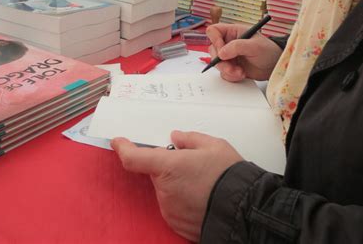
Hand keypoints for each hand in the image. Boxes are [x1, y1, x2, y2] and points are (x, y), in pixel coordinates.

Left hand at [111, 131, 242, 241]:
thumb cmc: (229, 175)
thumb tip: (177, 137)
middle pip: (156, 172)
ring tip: (203, 182)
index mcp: (168, 166)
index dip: (123, 148)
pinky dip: (183, 200)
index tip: (118, 142)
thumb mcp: (213, 145)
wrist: (244, 209)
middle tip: (192, 163)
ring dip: (177, 184)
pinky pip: (173, 206)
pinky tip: (202, 196)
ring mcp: (169, 209)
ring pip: (166, 189)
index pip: (134, 158)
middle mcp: (164, 190)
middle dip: (168, 166)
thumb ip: (190, 139)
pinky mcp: (176, 224)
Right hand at [206, 22, 281, 81]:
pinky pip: (223, 72)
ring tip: (240, 72)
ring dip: (227, 70)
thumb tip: (221, 53)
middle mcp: (229, 42)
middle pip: (213, 49)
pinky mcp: (231, 67)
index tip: (222, 51)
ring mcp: (229, 55)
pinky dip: (231, 76)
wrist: (274, 66)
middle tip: (232, 68)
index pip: (214, 31)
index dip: (215, 40)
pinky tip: (242, 74)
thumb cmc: (268, 51)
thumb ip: (237, 46)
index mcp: (233, 32)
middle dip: (221, 61)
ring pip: (217, 63)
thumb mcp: (254, 46)